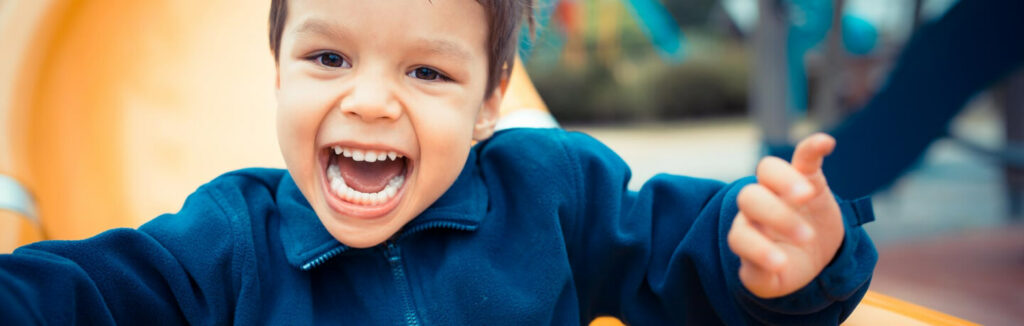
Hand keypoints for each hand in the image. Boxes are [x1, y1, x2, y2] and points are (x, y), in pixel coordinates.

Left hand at [727, 133, 843, 298]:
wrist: (810, 252)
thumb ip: (761, 278)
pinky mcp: (806, 176)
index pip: (740, 234)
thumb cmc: (787, 266)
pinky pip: (803, 155)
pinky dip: (813, 146)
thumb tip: (768, 270)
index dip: (757, 248)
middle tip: (806, 237)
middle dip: (777, 216)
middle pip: (750, 197)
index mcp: (746, 234)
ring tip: (806, 197)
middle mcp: (756, 207)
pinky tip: (827, 143)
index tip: (781, 264)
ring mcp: (779, 188)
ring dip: (786, 181)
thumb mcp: (773, 280)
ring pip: (768, 169)